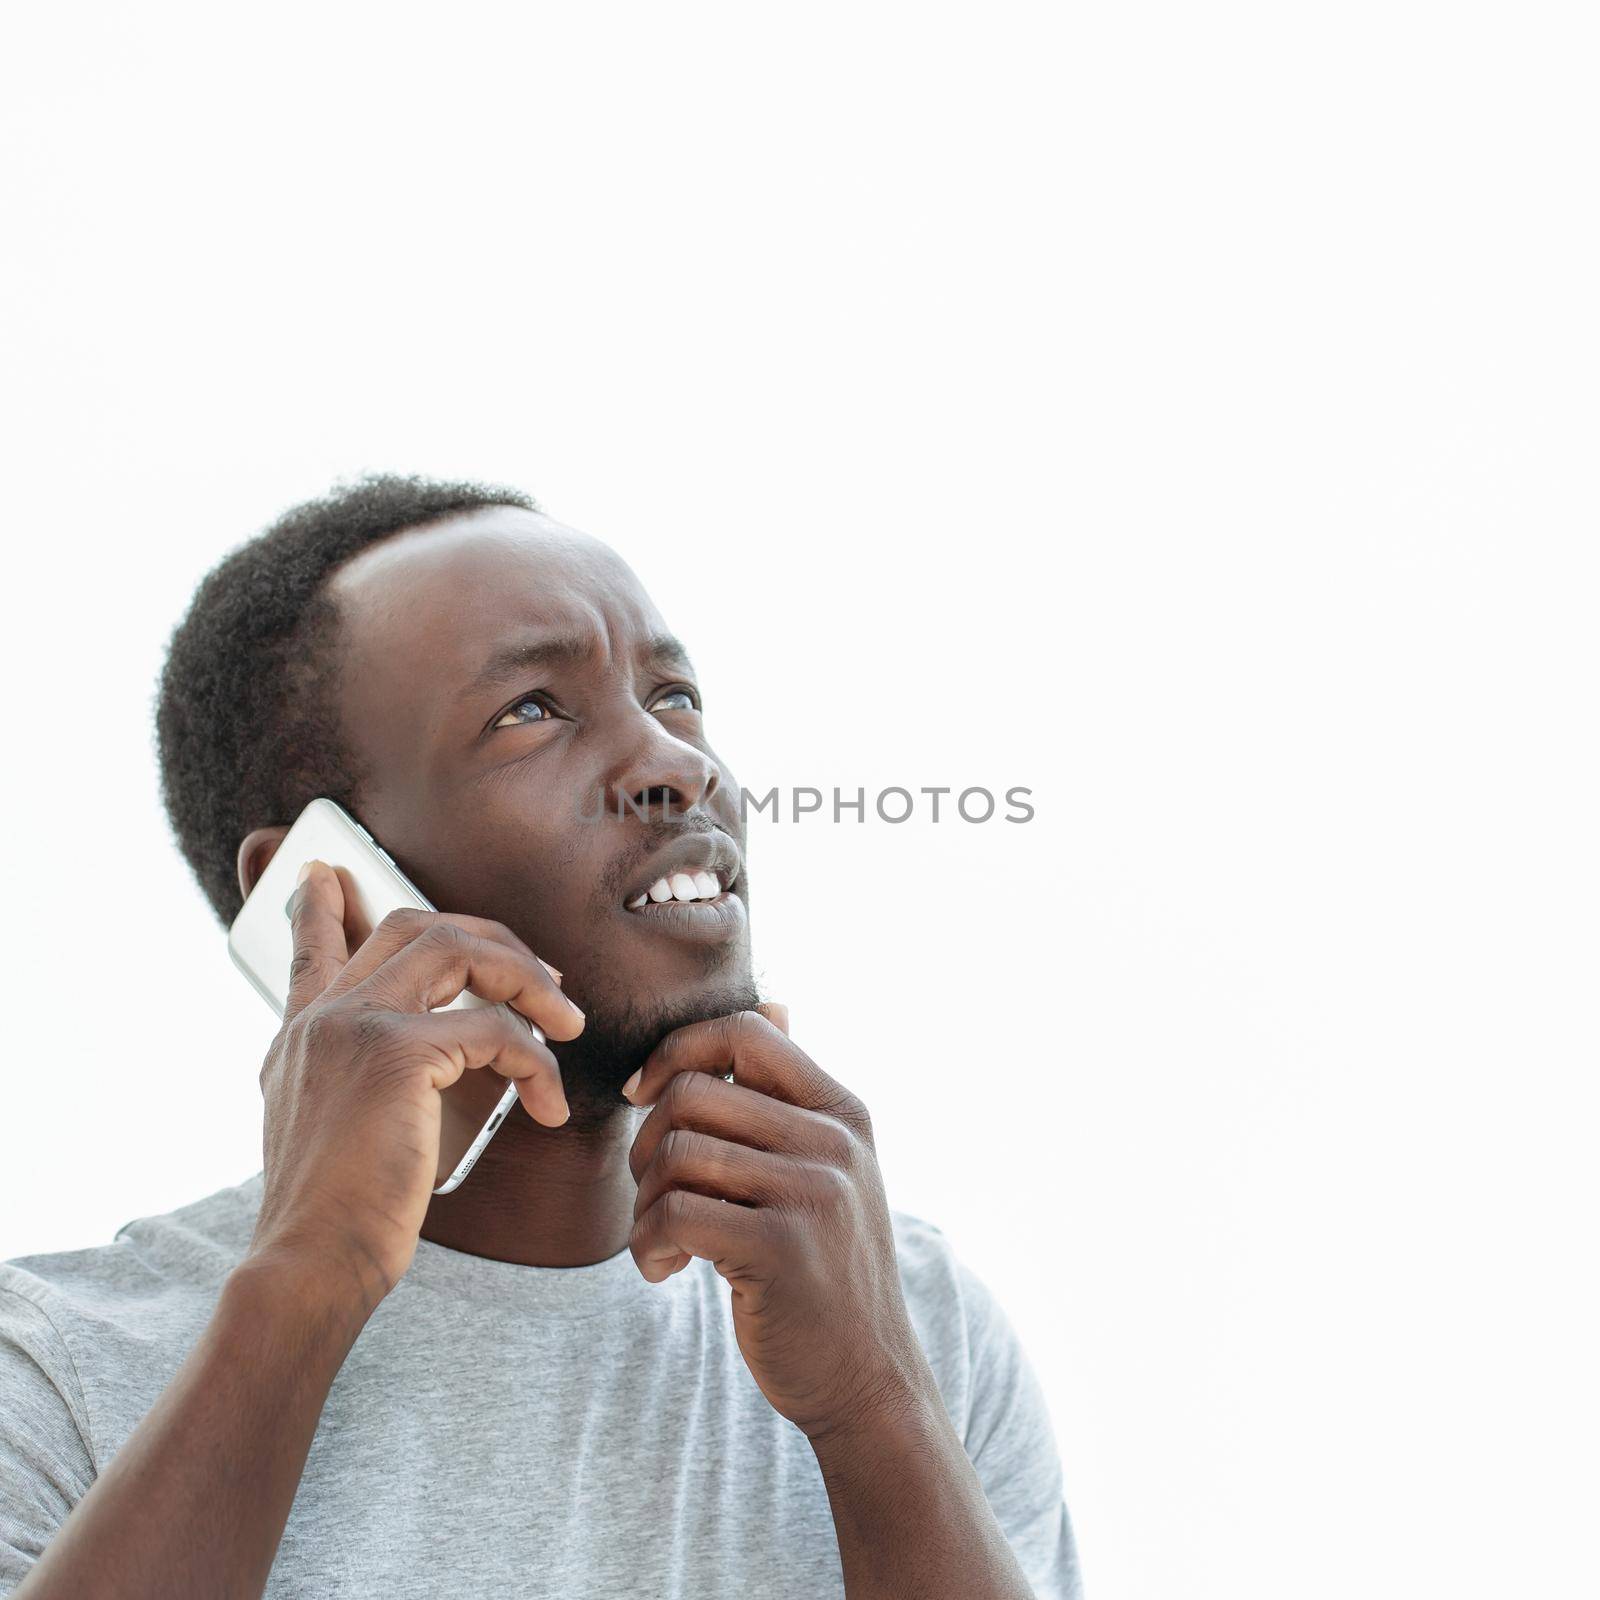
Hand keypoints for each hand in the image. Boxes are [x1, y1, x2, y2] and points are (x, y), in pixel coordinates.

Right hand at [247, 859, 584, 1309]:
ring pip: (459, 951)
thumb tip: (424, 1069)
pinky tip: (550, 1106)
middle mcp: (321, 1018)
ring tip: (568, 1022)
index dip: (322, 910)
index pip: (312, 950)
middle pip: (414, 927)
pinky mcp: (396, 1051)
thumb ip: (364, 1085)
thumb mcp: (335, 1135)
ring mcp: (354, 1025)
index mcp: (300, 1037)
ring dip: (527, 981)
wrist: (312, 1265)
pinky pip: (494, 1030)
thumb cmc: (339, 1220)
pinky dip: (536, 1062)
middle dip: (493, 940)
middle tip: (545, 978)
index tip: (325, 874)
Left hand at [624, 1007, 934, 1442]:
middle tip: (652, 1192)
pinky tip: (664, 1271)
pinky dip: (647, 1244)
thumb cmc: (825, 1268)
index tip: (646, 1097)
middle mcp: (834, 1141)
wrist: (867, 1376)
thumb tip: (775, 1002)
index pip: (746, 1031)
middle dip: (647, 1141)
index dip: (678, 1051)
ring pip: (677, 1153)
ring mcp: (813, 1192)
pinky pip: (674, 1213)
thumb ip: (791, 1095)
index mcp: (842, 1110)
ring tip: (661, 1240)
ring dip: (643, 1204)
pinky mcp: (780, 1247)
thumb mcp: (827, 1169)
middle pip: (693, 1092)